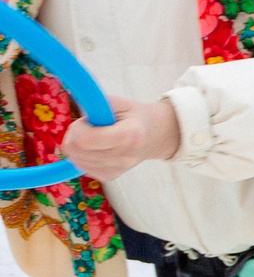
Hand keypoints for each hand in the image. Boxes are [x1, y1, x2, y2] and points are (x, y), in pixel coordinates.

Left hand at [59, 95, 176, 182]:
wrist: (155, 135)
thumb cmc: (134, 116)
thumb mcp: (119, 103)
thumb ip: (96, 103)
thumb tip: (74, 100)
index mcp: (130, 135)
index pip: (87, 140)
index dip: (78, 128)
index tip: (86, 120)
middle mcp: (124, 157)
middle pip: (76, 150)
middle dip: (74, 135)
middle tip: (88, 126)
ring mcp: (117, 169)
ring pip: (75, 159)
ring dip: (78, 146)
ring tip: (94, 137)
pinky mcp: (109, 176)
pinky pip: (80, 166)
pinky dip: (83, 155)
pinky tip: (96, 148)